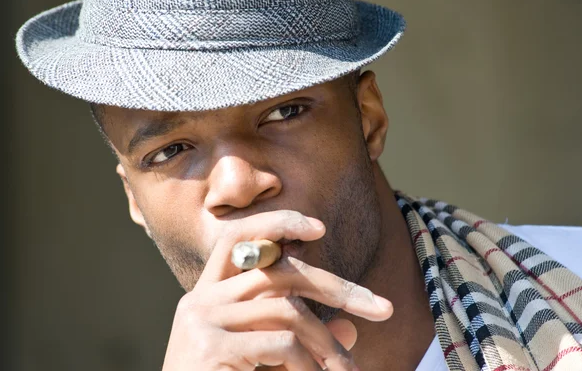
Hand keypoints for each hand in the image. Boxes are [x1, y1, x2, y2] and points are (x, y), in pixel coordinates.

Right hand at [162, 210, 392, 369]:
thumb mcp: (267, 361)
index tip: (319, 228)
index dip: (276, 224)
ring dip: (327, 343)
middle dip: (335, 288)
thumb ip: (302, 340)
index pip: (237, 239)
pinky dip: (310, 365)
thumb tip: (349, 329)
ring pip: (286, 309)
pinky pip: (281, 344)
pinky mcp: (211, 347)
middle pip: (277, 272)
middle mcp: (199, 300)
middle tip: (381, 308)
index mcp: (207, 296)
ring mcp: (201, 321)